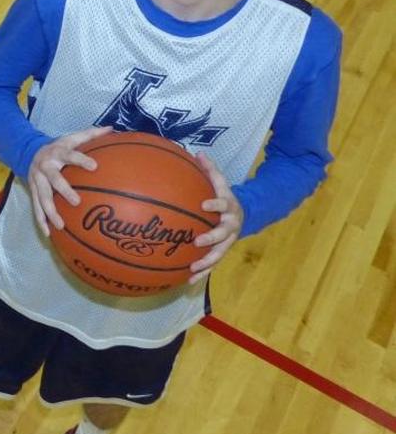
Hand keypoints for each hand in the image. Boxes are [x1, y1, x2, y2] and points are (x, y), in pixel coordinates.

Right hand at [27, 126, 112, 236]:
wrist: (28, 151)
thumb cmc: (58, 147)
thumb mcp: (71, 138)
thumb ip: (91, 134)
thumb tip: (112, 128)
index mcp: (57, 153)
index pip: (70, 156)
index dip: (81, 160)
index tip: (94, 166)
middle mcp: (46, 167)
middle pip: (54, 180)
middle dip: (64, 190)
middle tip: (76, 201)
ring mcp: (37, 181)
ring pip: (43, 198)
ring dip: (50, 212)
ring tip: (60, 225)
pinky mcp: (33, 191)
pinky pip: (36, 208)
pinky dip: (41, 221)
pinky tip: (48, 234)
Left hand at [188, 153, 243, 283]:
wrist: (244, 214)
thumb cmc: (224, 197)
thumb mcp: (220, 183)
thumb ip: (210, 170)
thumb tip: (197, 152)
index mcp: (229, 206)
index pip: (223, 203)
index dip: (215, 204)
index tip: (204, 204)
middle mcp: (231, 225)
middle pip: (224, 233)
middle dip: (212, 238)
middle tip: (198, 241)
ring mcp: (228, 240)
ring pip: (219, 253)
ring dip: (207, 262)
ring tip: (193, 269)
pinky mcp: (222, 251)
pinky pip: (212, 264)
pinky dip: (202, 273)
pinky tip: (188, 281)